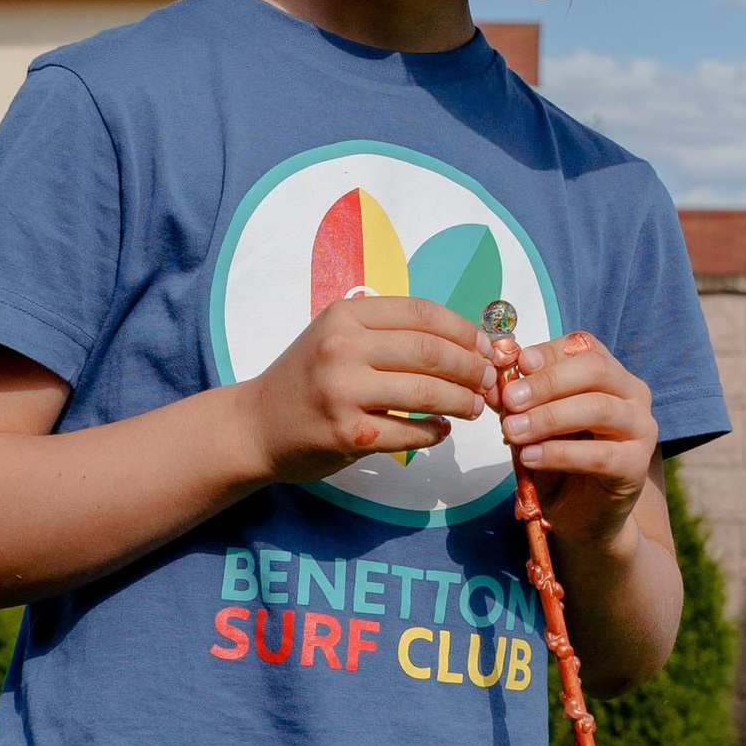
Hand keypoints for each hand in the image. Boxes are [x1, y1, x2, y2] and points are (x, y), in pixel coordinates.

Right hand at [238, 292, 487, 488]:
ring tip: (474, 407)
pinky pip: (409, 432)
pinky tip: (442, 430)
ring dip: (461, 401)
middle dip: (471, 368)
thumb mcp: (336, 335)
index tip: (485, 347)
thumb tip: (461, 340)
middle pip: (430, 351)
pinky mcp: (347, 433)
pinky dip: (435, 432)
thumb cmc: (306, 378)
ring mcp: (343, 391)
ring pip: (426, 392)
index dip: (464, 330)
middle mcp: (343, 348)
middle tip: (488, 381)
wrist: (256, 425)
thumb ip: (386, 331)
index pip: (421, 313)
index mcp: (346, 316)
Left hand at [489, 329, 657, 556]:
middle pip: (595, 370)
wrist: (582, 514)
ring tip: (512, 431)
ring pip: (599, 408)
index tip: (514, 364)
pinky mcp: (636, 465)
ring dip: (549, 417)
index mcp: (609, 373)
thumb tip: (494, 383)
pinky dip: (559, 453)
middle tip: (510, 400)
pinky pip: (599, 454)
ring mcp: (640, 428)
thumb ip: (519, 402)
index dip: (547, 352)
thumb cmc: (559, 461)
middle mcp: (632, 393)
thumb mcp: (533, 424)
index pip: (582, 346)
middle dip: (547, 382)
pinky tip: (530, 457)